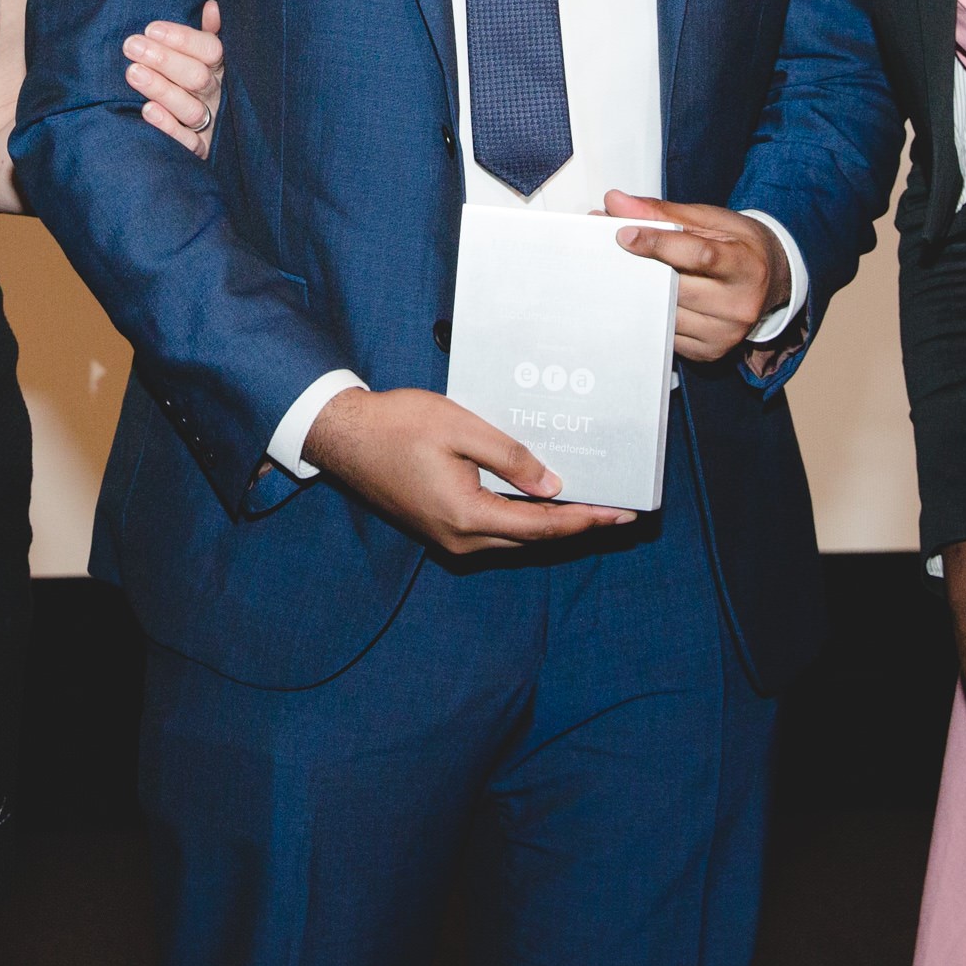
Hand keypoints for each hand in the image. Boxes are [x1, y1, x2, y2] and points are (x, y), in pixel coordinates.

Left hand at [124, 0, 223, 157]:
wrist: (215, 136)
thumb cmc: (196, 81)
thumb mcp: (205, 56)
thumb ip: (207, 34)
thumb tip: (212, 6)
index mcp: (221, 68)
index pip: (209, 49)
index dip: (182, 39)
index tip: (151, 28)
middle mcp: (218, 94)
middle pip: (197, 76)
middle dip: (164, 60)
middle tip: (131, 46)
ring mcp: (212, 123)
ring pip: (190, 107)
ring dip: (162, 89)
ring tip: (133, 73)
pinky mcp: (203, 150)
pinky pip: (188, 141)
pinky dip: (169, 127)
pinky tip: (147, 111)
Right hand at [300, 386, 636, 556]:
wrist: (344, 437)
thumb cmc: (397, 425)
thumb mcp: (461, 428)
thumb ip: (510, 457)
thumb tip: (552, 485)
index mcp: (468, 515)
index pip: (542, 526)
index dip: (586, 520)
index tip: (621, 515)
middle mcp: (460, 539)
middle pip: (533, 540)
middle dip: (577, 526)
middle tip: (616, 511)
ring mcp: (448, 538)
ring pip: (514, 539)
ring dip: (551, 525)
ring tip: (588, 505)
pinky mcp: (440, 528)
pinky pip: (494, 531)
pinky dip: (523, 519)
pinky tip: (541, 499)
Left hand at [603, 191, 787, 362]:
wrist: (772, 281)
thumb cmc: (740, 246)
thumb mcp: (711, 220)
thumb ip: (663, 212)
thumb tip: (617, 202)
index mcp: (745, 266)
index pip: (699, 255)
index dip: (658, 244)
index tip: (624, 234)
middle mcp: (739, 304)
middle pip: (676, 287)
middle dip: (639, 267)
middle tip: (609, 249)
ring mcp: (724, 333)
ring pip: (665, 313)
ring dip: (639, 292)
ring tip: (624, 271)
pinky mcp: (709, 352)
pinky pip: (667, 334)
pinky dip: (652, 314)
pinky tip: (645, 297)